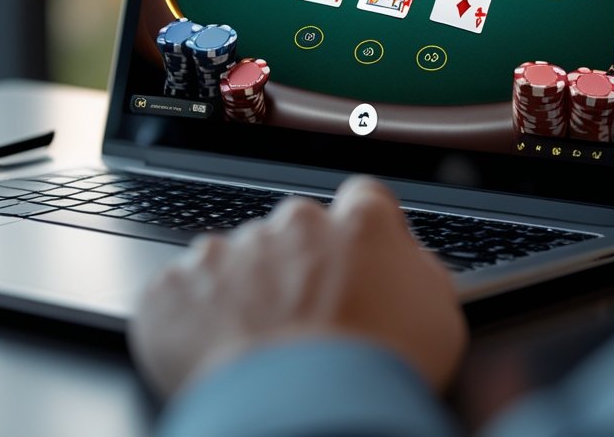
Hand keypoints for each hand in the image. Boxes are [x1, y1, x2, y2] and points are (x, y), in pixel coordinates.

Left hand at [128, 177, 467, 396]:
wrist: (300, 415)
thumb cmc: (375, 375)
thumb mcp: (440, 319)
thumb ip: (420, 273)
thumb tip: (408, 262)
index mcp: (358, 226)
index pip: (364, 199)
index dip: (359, 230)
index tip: (354, 258)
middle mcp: (291, 225)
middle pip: (293, 232)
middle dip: (296, 266)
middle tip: (304, 322)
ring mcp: (227, 252)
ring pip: (233, 260)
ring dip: (241, 293)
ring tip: (257, 350)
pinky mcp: (174, 287)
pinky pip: (179, 294)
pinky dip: (191, 321)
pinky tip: (213, 356)